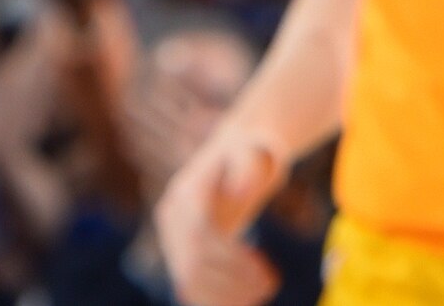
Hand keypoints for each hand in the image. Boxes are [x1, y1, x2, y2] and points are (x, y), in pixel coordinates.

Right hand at [151, 120, 287, 305]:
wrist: (229, 159)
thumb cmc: (246, 154)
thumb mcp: (251, 152)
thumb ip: (247, 167)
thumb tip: (241, 190)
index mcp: (185, 194)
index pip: (201, 236)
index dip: (231, 259)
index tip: (266, 274)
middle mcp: (172, 219)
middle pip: (193, 263)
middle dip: (232, 281)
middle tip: (271, 287)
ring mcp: (172, 238)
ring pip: (189, 281)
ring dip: (224, 295)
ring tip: (263, 294)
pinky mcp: (180, 253)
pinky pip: (191, 285)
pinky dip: (215, 299)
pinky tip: (245, 302)